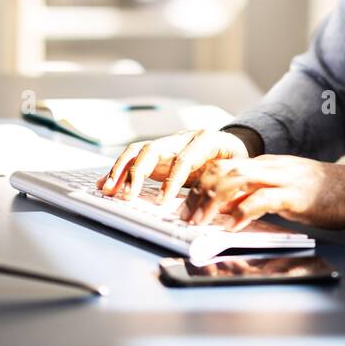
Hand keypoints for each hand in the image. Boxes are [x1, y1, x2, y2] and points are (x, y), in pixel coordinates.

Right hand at [98, 128, 255, 202]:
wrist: (235, 146)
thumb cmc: (237, 161)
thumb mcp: (238, 171)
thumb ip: (227, 185)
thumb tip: (217, 207)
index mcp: (206, 140)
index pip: (183, 159)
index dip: (171, 180)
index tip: (162, 201)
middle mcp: (182, 138)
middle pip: (152, 149)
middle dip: (135, 173)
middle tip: (125, 195)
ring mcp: (168, 144)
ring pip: (138, 151)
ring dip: (120, 170)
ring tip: (107, 189)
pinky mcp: (158, 153)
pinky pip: (135, 159)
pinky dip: (119, 171)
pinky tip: (106, 183)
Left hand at [179, 155, 344, 230]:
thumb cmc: (323, 193)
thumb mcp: (283, 191)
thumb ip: (255, 195)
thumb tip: (228, 209)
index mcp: (265, 164)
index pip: (223, 166)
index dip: (200, 183)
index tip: (186, 202)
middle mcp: (269, 167)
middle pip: (223, 170)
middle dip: (199, 192)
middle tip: (186, 214)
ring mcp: (282, 179)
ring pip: (237, 180)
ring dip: (213, 201)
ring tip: (200, 220)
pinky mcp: (295, 195)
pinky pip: (262, 200)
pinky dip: (242, 212)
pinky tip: (231, 226)